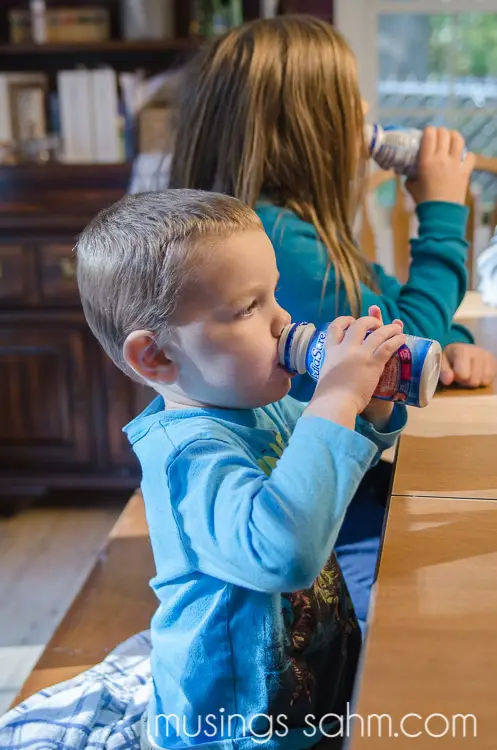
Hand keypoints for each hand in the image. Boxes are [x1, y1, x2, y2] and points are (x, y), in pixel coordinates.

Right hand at [304, 312, 404, 428]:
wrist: (334, 404)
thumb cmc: (327, 397)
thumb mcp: (324, 376)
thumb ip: (331, 371)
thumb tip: (330, 378)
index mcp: (330, 352)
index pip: (334, 328)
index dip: (344, 321)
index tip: (351, 321)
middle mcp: (345, 348)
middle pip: (358, 325)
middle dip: (369, 320)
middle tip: (377, 324)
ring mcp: (360, 354)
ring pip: (377, 333)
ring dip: (389, 328)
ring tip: (396, 328)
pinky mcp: (373, 363)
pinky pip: (387, 347)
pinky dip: (396, 340)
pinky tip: (401, 339)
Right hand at [405, 126, 474, 205]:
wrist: (440, 214)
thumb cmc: (423, 201)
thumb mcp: (411, 187)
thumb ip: (410, 176)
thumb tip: (409, 173)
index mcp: (426, 161)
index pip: (429, 134)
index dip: (428, 130)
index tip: (427, 133)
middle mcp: (441, 159)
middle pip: (444, 133)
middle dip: (440, 131)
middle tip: (438, 136)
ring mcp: (455, 164)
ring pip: (458, 139)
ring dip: (454, 136)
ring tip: (451, 140)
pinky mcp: (465, 171)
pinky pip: (470, 156)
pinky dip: (466, 154)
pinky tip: (461, 157)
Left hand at [440, 343, 496, 387]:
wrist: (463, 349)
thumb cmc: (450, 358)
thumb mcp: (442, 362)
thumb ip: (443, 371)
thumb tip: (448, 381)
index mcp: (462, 350)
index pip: (463, 374)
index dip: (457, 378)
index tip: (454, 374)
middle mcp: (478, 351)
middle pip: (474, 380)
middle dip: (466, 382)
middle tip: (462, 376)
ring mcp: (488, 356)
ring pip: (484, 381)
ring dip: (475, 382)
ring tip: (470, 375)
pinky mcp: (494, 361)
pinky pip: (491, 379)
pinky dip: (483, 380)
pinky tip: (477, 375)